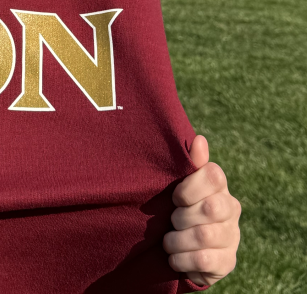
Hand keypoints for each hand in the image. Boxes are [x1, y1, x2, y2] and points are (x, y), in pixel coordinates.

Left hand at [164, 135, 240, 286]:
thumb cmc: (186, 208)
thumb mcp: (185, 185)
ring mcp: (232, 237)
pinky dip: (182, 259)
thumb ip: (193, 164)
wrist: (193, 249)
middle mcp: (231, 209)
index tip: (175, 197)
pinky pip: (203, 260)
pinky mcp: (227, 262)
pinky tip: (175, 257)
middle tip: (172, 221)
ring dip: (177, 240)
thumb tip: (199, 139)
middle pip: (210, 207)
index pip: (214, 176)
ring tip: (169, 242)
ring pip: (204, 235)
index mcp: (220, 187)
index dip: (189, 187)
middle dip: (181, 217)